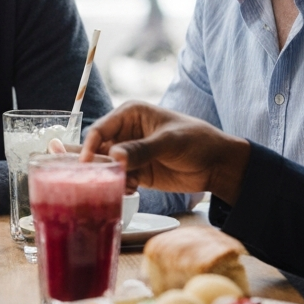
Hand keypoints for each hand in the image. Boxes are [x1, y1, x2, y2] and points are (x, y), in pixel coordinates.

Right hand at [74, 100, 250, 204]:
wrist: (218, 165)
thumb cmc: (196, 140)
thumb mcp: (169, 142)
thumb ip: (141, 150)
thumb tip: (114, 157)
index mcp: (129, 114)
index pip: (100, 129)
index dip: (89, 146)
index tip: (85, 165)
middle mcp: (125, 132)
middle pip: (98, 149)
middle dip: (95, 164)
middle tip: (91, 178)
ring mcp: (130, 154)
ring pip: (106, 167)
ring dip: (110, 178)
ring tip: (124, 185)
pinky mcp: (137, 172)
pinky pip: (119, 180)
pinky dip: (122, 186)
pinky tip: (135, 189)